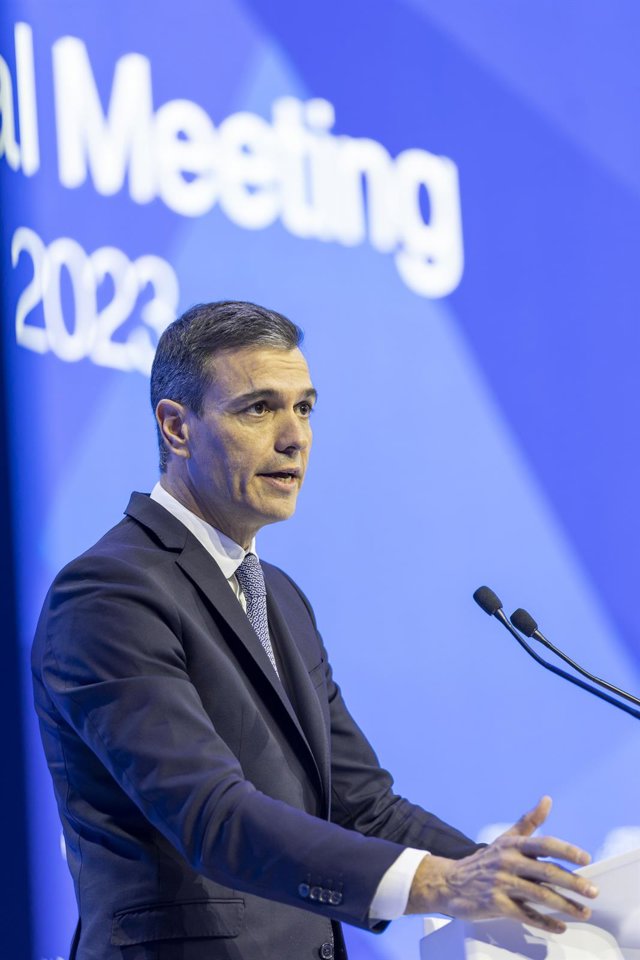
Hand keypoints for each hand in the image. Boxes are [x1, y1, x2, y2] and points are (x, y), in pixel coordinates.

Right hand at [406, 796, 598, 932]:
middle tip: (593, 891)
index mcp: (512, 845)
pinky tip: (561, 926)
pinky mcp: (497, 905)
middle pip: (546, 872)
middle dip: (572, 882)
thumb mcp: (506, 839)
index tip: (585, 858)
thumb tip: (548, 800)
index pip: (543, 844)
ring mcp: (502, 884)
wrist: (451, 882)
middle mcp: (508, 862)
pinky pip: (526, 915)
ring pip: (539, 895)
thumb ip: (529, 822)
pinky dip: (545, 922)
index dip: (565, 850)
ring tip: (583, 912)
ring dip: (564, 905)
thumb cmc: (485, 860)